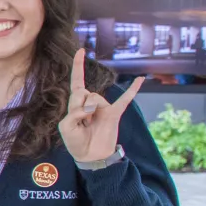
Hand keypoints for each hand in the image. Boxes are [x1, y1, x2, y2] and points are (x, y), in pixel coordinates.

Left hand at [58, 48, 142, 163]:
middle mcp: (91, 102)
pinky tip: (140, 79)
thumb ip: (73, 113)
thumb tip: (89, 108)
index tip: (81, 50)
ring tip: (90, 123)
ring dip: (89, 109)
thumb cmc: (75, 141)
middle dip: (78, 104)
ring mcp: (104, 107)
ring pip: (95, 97)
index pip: (77, 82)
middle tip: (81, 120)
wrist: (91, 156)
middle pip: (83, 91)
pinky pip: (125, 99)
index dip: (78, 66)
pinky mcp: (115, 113)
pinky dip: (133, 89)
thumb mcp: (65, 127)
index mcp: (77, 104)